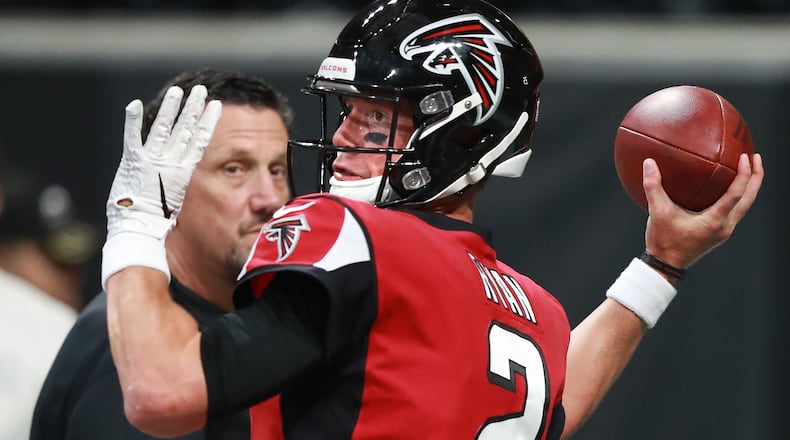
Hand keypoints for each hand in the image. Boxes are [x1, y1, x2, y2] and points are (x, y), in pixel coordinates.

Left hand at [106, 85, 221, 240]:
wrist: (140, 228)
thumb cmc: (154, 221)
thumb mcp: (172, 200)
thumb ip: (176, 186)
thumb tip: (181, 183)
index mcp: (182, 172)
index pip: (199, 141)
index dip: (207, 122)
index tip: (214, 106)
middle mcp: (170, 163)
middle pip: (185, 130)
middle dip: (193, 108)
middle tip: (201, 91)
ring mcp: (152, 161)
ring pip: (164, 128)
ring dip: (171, 108)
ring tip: (178, 91)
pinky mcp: (133, 162)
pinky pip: (132, 137)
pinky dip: (133, 120)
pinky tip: (134, 104)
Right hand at [642, 153, 763, 268]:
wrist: (665, 264)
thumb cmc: (663, 242)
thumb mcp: (657, 212)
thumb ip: (653, 187)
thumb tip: (649, 162)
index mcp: (714, 221)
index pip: (736, 194)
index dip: (744, 174)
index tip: (744, 157)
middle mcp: (724, 226)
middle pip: (749, 198)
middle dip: (756, 177)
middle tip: (756, 157)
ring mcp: (724, 229)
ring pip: (745, 205)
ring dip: (749, 186)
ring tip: (749, 169)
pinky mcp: (719, 231)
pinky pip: (735, 209)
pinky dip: (737, 195)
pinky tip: (728, 186)